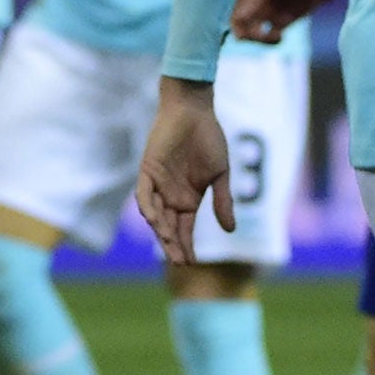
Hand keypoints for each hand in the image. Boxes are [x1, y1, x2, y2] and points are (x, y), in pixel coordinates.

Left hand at [137, 78, 233, 264]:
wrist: (194, 110)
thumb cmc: (208, 138)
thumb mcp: (220, 174)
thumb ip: (223, 201)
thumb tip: (230, 231)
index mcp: (188, 199)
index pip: (184, 229)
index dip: (186, 246)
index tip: (191, 263)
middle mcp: (171, 195)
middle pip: (168, 227)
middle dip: (173, 246)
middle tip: (180, 264)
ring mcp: (158, 184)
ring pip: (155, 215)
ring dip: (161, 231)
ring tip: (170, 247)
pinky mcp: (148, 169)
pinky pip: (143, 194)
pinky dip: (148, 207)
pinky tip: (155, 221)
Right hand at [230, 0, 321, 43]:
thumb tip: (238, 17)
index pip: (227, 7)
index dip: (231, 21)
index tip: (240, 32)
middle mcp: (249, 0)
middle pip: (237, 24)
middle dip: (248, 34)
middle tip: (263, 35)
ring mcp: (262, 11)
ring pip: (251, 33)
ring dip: (260, 38)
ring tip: (276, 36)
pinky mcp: (276, 21)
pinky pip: (267, 37)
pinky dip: (271, 40)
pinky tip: (280, 36)